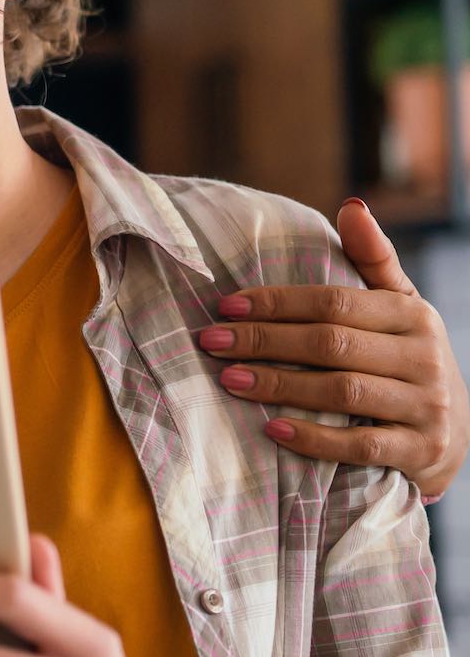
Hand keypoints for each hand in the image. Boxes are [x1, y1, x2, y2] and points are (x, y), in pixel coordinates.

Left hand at [204, 197, 466, 497]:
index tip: (225, 306)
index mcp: (413, 315)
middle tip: (211, 341)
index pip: (334, 303)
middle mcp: (425, 358)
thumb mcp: (401, 307)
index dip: (277, 303)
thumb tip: (351, 205)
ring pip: (342, 391)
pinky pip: (360, 445)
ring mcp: (426, 406)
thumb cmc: (408, 358)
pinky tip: (272, 428)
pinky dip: (314, 438)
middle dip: (264, 341)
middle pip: (331, 344)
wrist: (456, 432)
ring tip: (228, 380)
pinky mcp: (421, 450)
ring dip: (279, 385)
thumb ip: (374, 259)